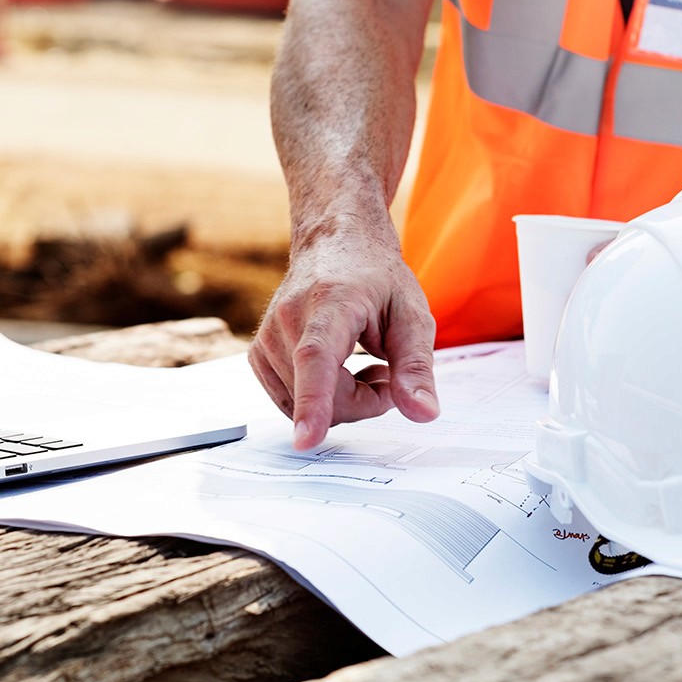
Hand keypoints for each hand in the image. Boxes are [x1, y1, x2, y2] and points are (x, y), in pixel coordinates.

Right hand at [249, 229, 439, 449]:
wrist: (334, 242)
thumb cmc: (376, 278)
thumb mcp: (413, 316)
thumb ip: (416, 367)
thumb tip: (423, 413)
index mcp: (329, 305)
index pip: (315, 359)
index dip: (314, 403)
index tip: (306, 439)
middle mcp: (288, 320)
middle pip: (327, 398)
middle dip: (366, 400)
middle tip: (388, 371)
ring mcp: (266, 339)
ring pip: (307, 407)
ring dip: (344, 399)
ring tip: (363, 362)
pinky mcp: (258, 355)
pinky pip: (292, 402)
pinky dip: (321, 397)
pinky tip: (339, 369)